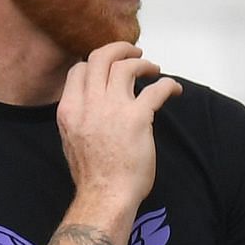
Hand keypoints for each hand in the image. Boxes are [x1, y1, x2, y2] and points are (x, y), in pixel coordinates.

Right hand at [57, 42, 181, 213]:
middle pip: (101, 58)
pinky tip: (174, 90)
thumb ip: (79, 119)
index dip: (97, 64)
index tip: (110, 68)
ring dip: (143, 63)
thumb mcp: (71, 141)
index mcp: (69, 110)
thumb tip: (91, 108)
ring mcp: (112, 108)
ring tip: (154, 69)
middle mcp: (88, 103)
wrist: (105, 196)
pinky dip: (168, 85)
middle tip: (134, 52)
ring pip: (126, 66)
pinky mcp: (138, 117)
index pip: (79, 70)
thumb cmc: (92, 177)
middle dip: (119, 49)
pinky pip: (156, 89)